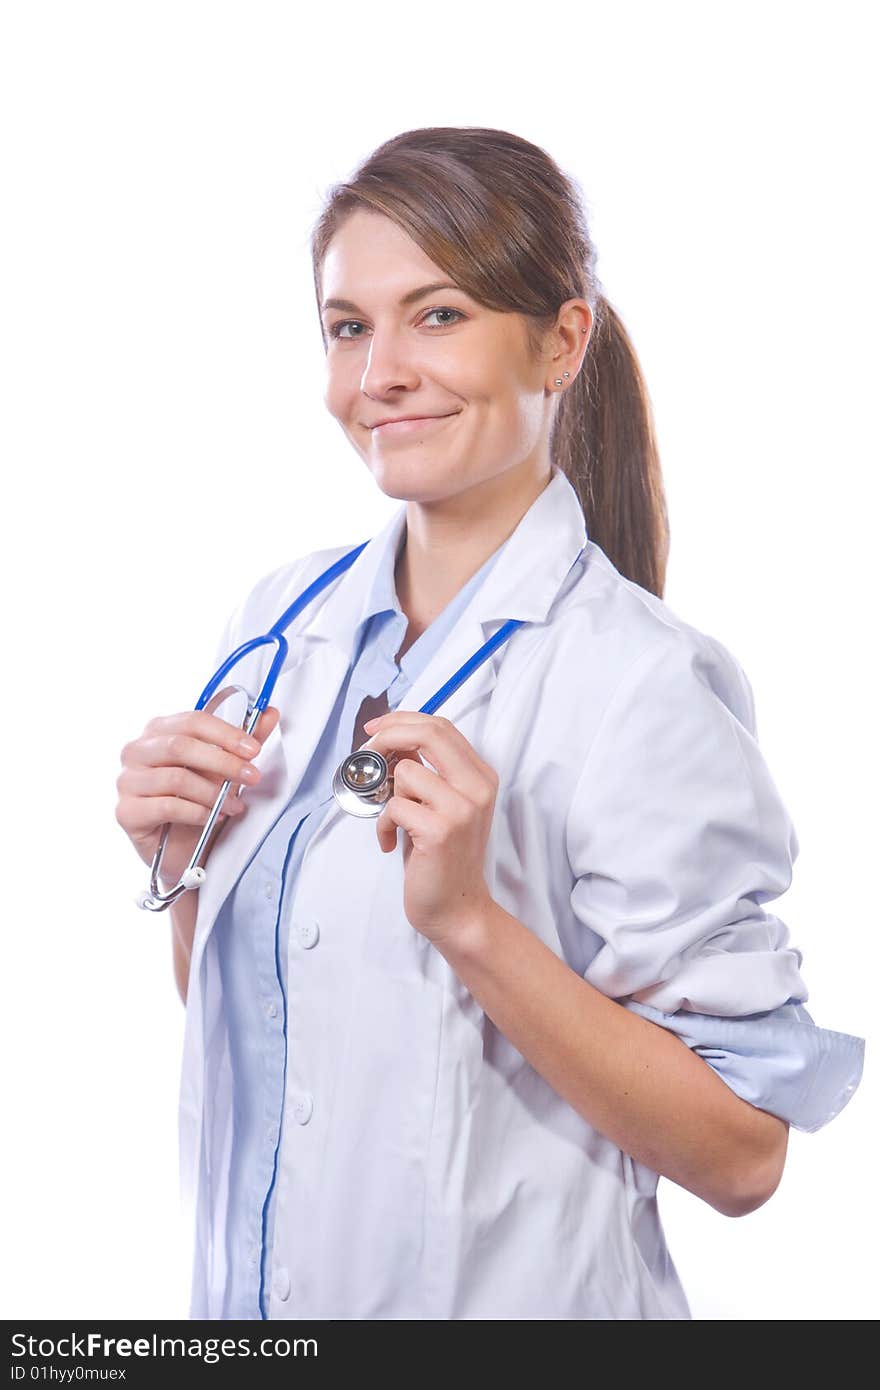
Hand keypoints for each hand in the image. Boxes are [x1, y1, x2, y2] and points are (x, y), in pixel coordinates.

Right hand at [116, 704, 280, 888]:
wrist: (184, 851)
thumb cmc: (199, 803)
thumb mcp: (225, 771)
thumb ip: (243, 743)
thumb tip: (270, 713)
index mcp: (158, 731)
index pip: (192, 721)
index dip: (226, 733)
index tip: (253, 749)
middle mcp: (136, 751)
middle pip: (181, 746)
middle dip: (224, 762)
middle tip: (252, 776)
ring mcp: (127, 781)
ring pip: (176, 778)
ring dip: (213, 793)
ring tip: (235, 806)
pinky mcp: (126, 812)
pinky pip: (167, 806)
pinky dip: (197, 812)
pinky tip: (212, 818)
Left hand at [361, 711, 497, 947]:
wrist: (458, 908)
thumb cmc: (443, 858)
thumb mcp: (443, 806)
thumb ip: (429, 772)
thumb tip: (395, 742)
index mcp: (481, 777)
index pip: (441, 727)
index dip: (403, 721)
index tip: (376, 729)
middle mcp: (478, 788)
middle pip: (428, 734)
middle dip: (388, 738)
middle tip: (367, 753)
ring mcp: (462, 809)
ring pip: (406, 773)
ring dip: (388, 797)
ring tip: (396, 823)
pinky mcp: (441, 830)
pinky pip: (394, 807)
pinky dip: (383, 825)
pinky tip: (392, 843)